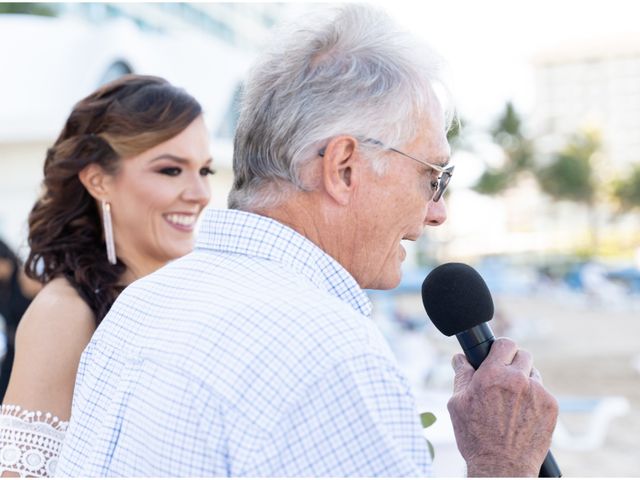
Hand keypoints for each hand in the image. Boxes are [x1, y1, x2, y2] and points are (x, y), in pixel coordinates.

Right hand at [447, 337, 558, 476]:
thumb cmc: (475, 437)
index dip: (500, 349)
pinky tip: (522, 415)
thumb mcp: (457, 404)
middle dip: (513, 364)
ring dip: (525, 382)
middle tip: (504, 380)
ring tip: (512, 403)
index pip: (505, 343)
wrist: (501, 467)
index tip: (498, 356)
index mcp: (492, 374)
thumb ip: (461, 375)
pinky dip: (534, 399)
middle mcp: (517, 379)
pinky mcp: (551, 406)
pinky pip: (543, 393)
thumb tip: (460, 358)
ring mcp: (537, 392)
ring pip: (533, 374)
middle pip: (523, 355)